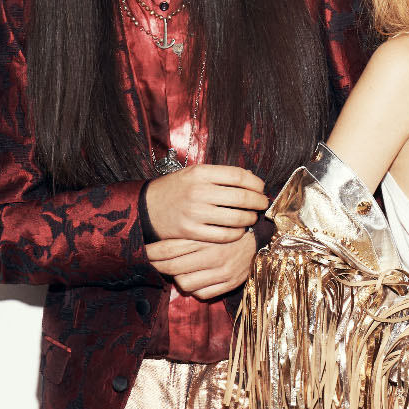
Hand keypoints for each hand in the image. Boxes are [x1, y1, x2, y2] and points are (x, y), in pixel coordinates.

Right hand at [145, 164, 267, 241]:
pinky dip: (237, 233)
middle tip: (262, 204)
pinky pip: (225, 235)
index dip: (256, 183)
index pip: (239, 176)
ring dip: (250, 218)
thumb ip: (220, 175)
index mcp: (200, 173)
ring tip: (251, 217)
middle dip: (258, 202)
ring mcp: (195, 213)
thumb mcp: (193, 174)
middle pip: (242, 198)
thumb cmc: (175, 189)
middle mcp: (198, 191)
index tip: (261, 188)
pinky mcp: (192, 231)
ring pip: (237, 218)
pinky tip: (239, 230)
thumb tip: (251, 177)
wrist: (145, 207)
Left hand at [147, 230, 256, 298]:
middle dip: (158, 267)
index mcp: (207, 239)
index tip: (144, 252)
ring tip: (180, 271)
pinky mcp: (231, 284)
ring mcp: (223, 272)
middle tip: (153, 263)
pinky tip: (197, 279)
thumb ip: (187, 237)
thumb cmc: (229, 231)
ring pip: (185, 284)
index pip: (169, 249)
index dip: (152, 253)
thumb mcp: (207, 228)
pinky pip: (202, 294)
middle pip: (173, 268)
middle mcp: (215, 256)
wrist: (260, 238)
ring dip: (179, 279)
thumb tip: (157, 249)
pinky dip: (196, 289)